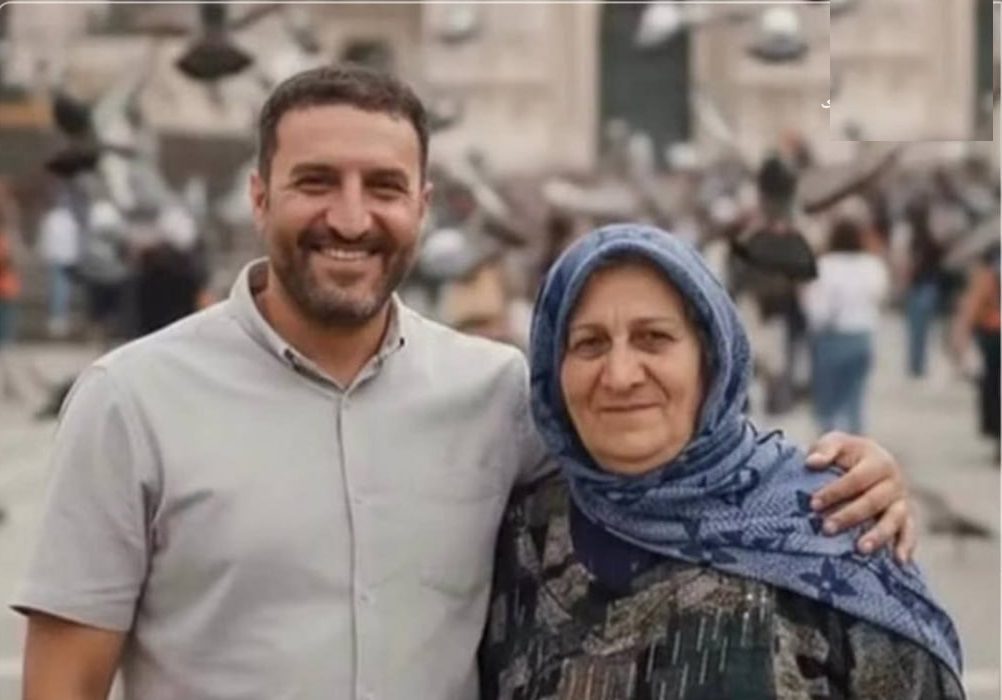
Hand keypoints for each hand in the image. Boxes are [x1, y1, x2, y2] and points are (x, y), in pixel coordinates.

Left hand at [805, 431, 914, 564]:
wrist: (866, 460)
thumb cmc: (846, 454)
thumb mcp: (835, 443)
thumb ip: (825, 450)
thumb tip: (812, 462)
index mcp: (878, 461)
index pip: (855, 479)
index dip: (835, 492)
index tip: (813, 504)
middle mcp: (895, 481)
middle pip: (873, 501)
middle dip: (849, 516)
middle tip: (826, 529)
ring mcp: (902, 500)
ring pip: (894, 519)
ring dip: (878, 535)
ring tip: (860, 549)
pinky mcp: (906, 516)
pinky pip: (910, 532)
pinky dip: (906, 546)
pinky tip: (899, 562)